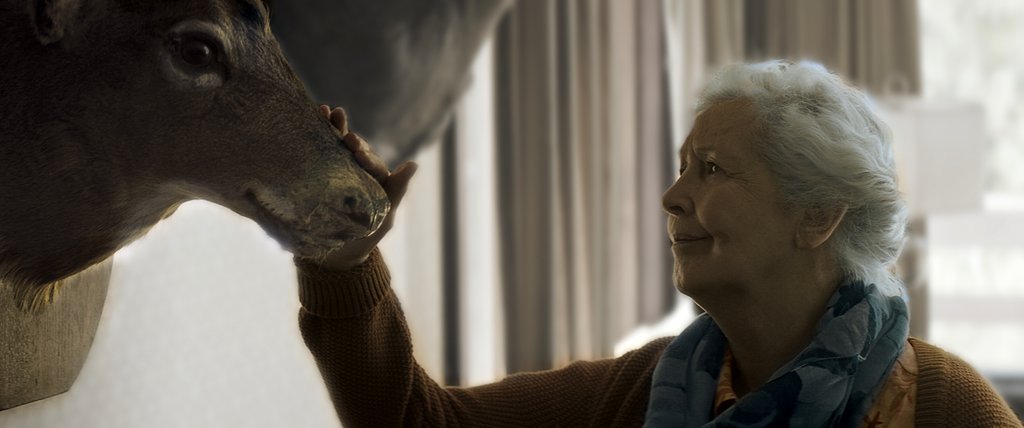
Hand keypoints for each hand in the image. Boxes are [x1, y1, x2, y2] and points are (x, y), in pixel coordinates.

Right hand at [313, 105, 416, 270]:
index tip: (355, 148)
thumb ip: (397, 189)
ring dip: (333, 127)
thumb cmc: (367, 234)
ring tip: (326, 110)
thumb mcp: (384, 214)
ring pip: (338, 144)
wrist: (338, 252)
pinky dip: (319, 132)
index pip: (372, 163)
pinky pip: (322, 150)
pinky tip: (316, 113)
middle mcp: (360, 169)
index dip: (365, 155)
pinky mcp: (323, 171)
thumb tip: (413, 164)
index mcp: (377, 178)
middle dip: (348, 138)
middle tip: (344, 136)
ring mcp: (341, 168)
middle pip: (355, 149)